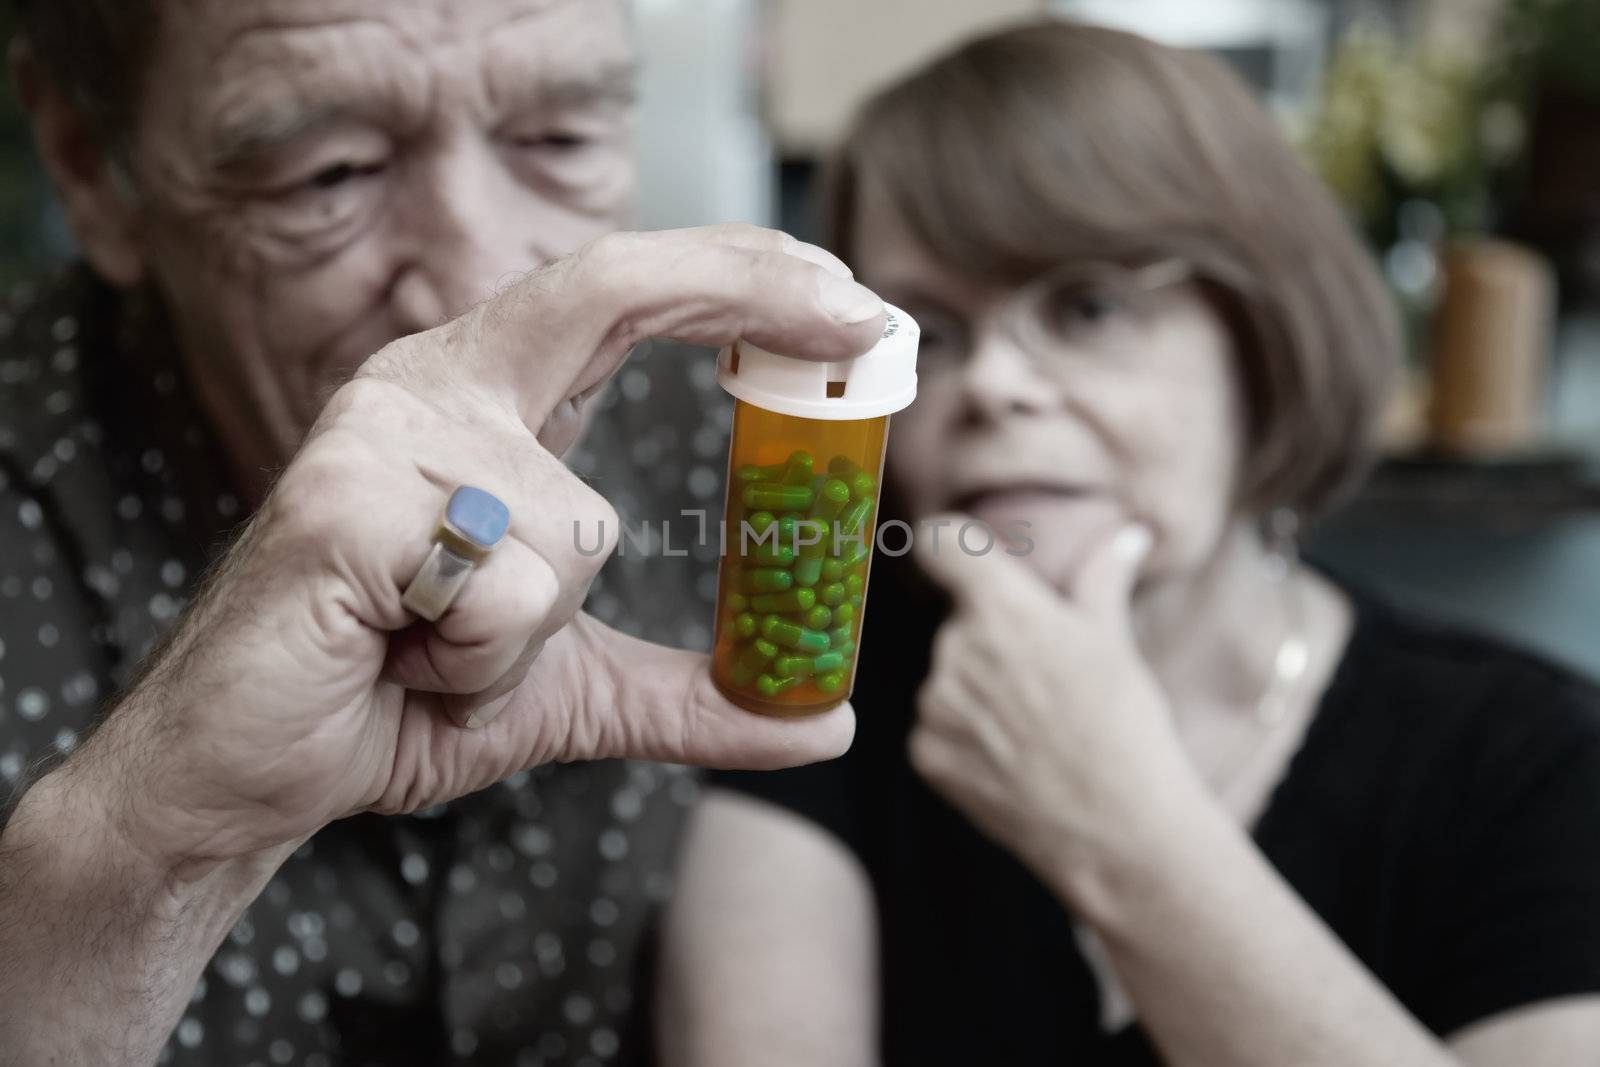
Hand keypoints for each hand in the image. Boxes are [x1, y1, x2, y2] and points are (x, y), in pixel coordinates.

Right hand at [72, 224, 887, 871]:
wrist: (252, 772)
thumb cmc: (398, 701)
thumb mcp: (571, 690)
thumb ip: (694, 692)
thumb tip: (828, 720)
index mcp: (483, 399)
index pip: (618, 293)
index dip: (738, 276)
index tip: (851, 303)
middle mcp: (430, 385)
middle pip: (609, 288)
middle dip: (751, 286)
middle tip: (866, 320)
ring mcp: (382, 434)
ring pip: (579, 528)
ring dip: (533, 639)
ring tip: (437, 654)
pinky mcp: (348, 504)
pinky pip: (511, 590)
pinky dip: (481, 664)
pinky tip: (398, 660)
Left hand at [908, 518, 1203, 889]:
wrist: (1117, 829)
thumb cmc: (1124, 728)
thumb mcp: (1116, 643)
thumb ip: (1102, 578)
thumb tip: (1126, 534)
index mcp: (1001, 608)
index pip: (941, 544)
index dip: (950, 546)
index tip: (958, 557)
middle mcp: (955, 648)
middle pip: (957, 623)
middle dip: (991, 641)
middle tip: (1042, 681)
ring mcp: (934, 704)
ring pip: (948, 678)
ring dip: (977, 692)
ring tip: (1034, 729)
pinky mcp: (925, 753)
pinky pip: (937, 727)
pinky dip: (965, 738)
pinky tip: (1012, 759)